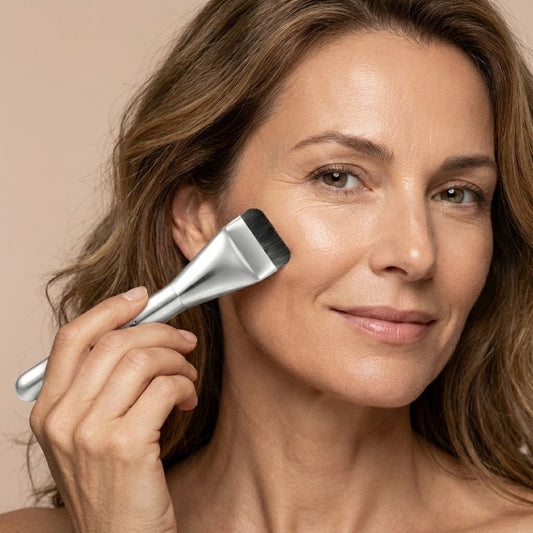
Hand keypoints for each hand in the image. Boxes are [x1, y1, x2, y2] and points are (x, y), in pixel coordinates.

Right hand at [30, 287, 197, 532]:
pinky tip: (187, 398)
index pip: (72, 338)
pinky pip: (163, 388)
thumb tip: (134, 338)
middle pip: (115, 343)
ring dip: (176, 361)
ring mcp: (90, 433)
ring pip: (142, 360)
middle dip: (160, 333)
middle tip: (183, 342)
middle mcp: (62, 419)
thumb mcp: (88, 436)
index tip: (140, 297)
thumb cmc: (113, 486)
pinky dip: (184, 385)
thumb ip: (99, 389)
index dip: (110, 309)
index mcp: (49, 410)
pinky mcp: (126, 445)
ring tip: (187, 377)